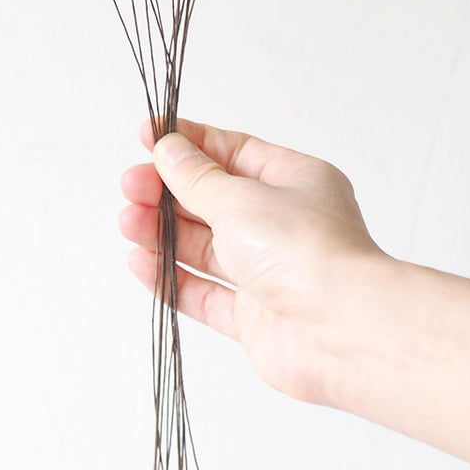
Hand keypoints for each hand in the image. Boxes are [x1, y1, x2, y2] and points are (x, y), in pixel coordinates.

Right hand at [119, 118, 388, 404]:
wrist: (341, 332)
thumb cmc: (307, 252)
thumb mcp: (242, 199)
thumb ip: (198, 179)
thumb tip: (170, 150)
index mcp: (295, 182)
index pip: (234, 152)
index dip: (189, 144)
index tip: (148, 137)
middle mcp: (284, 224)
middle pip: (214, 200)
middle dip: (169, 192)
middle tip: (131, 186)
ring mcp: (270, 272)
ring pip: (205, 247)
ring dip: (164, 233)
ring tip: (129, 223)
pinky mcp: (256, 317)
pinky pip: (205, 292)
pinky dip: (172, 278)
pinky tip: (141, 262)